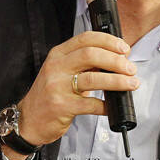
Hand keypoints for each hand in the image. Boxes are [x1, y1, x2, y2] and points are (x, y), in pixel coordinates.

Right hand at [16, 30, 138, 146]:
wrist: (29, 120)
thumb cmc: (49, 95)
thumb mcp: (62, 72)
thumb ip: (84, 65)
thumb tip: (115, 60)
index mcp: (58, 55)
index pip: (86, 39)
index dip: (109, 41)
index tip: (124, 49)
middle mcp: (56, 67)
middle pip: (91, 55)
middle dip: (116, 61)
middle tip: (131, 68)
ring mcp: (57, 87)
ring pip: (93, 79)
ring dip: (117, 81)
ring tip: (131, 84)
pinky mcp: (61, 106)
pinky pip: (90, 104)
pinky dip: (105, 105)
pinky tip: (112, 106)